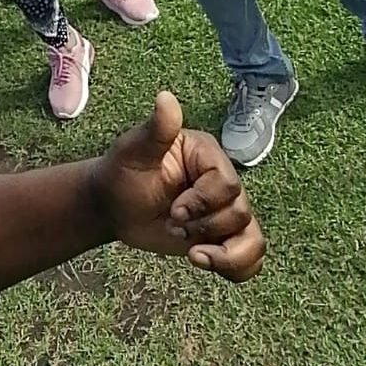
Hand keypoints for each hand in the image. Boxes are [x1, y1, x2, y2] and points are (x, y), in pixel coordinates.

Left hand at [92, 92, 265, 282]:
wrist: (113, 206)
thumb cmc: (121, 173)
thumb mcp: (133, 151)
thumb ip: (155, 129)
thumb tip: (165, 96)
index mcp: (205, 153)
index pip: (226, 183)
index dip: (203, 202)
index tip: (174, 211)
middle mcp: (220, 180)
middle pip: (240, 211)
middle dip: (205, 227)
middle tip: (173, 225)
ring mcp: (224, 209)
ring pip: (252, 236)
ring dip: (222, 254)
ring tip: (192, 254)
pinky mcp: (223, 235)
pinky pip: (252, 255)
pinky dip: (238, 268)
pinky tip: (209, 265)